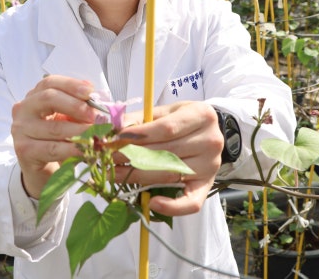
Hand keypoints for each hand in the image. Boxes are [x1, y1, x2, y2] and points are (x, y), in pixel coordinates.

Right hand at [11, 75, 98, 198]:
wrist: (45, 171)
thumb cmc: (59, 140)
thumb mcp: (70, 119)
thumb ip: (81, 107)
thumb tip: (99, 99)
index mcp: (35, 96)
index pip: (50, 83)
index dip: (71, 85)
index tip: (90, 92)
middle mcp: (24, 109)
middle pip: (48, 98)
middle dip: (75, 106)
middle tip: (94, 116)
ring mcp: (20, 130)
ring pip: (54, 127)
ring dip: (79, 131)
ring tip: (97, 135)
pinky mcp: (24, 150)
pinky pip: (51, 148)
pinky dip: (71, 149)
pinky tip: (85, 151)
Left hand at [114, 101, 222, 216]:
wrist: (206, 134)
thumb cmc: (180, 121)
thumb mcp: (163, 112)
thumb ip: (139, 119)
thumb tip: (114, 129)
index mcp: (201, 116)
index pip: (167, 128)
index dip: (139, 135)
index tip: (116, 139)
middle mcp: (210, 141)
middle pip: (166, 153)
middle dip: (132, 156)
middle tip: (108, 158)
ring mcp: (210, 166)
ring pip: (170, 174)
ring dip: (138, 177)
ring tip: (114, 174)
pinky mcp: (206, 186)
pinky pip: (191, 203)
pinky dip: (171, 206)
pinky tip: (152, 202)